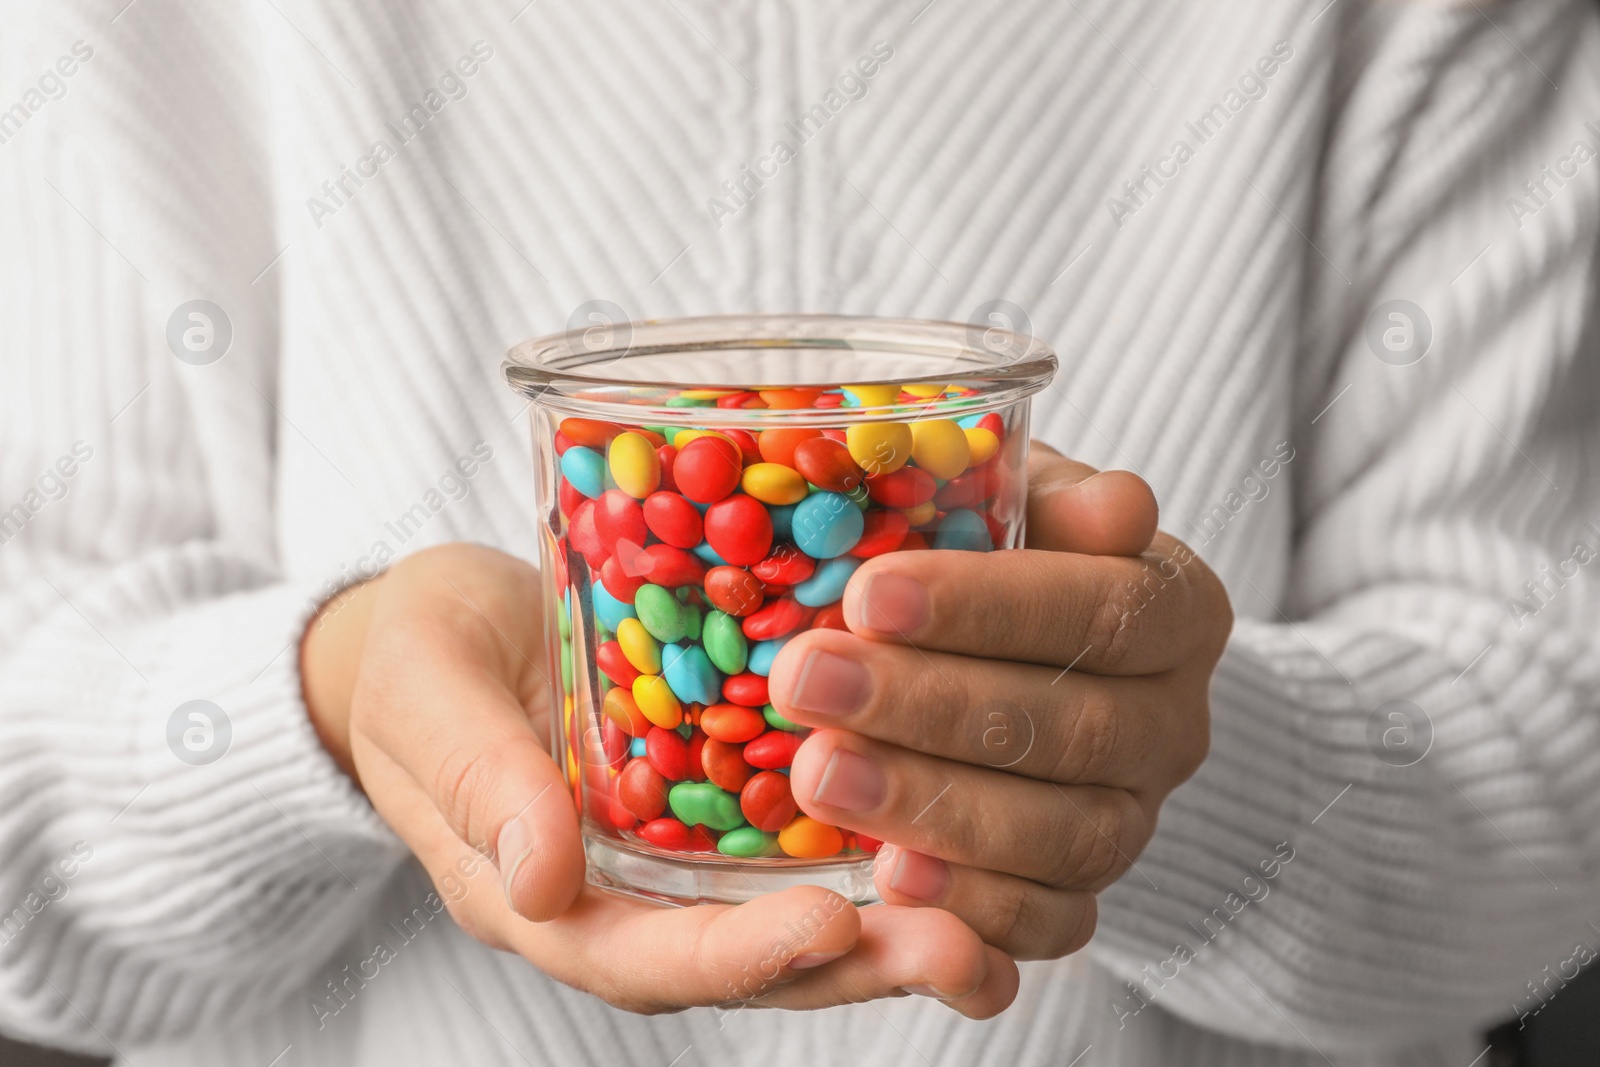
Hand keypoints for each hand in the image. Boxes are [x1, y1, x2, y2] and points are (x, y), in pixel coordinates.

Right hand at [302, 543, 1018, 1015]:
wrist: (454, 626)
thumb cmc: (421, 662)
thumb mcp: (425, 696)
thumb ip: (474, 775)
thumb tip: (540, 879)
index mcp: (551, 896)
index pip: (648, 957)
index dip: (739, 955)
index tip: (827, 927)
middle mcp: (639, 895)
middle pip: (758, 957)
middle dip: (863, 965)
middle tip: (966, 950)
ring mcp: (695, 851)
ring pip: (810, 909)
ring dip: (904, 920)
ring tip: (1000, 917)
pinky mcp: (737, 791)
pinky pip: (820, 834)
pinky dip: (895, 839)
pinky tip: (976, 818)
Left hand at [767, 445, 1230, 959]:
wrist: (1019, 658)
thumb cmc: (998, 551)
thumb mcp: (1020, 496)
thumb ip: (1054, 497)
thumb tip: (1118, 506)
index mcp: (1180, 611)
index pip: (1107, 609)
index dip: (989, 606)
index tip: (870, 593)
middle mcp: (1175, 724)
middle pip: (1076, 727)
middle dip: (930, 707)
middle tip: (807, 680)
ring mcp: (1136, 820)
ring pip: (1063, 834)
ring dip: (933, 808)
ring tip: (818, 772)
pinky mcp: (1086, 897)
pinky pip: (1050, 923)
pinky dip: (972, 907)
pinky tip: (886, 879)